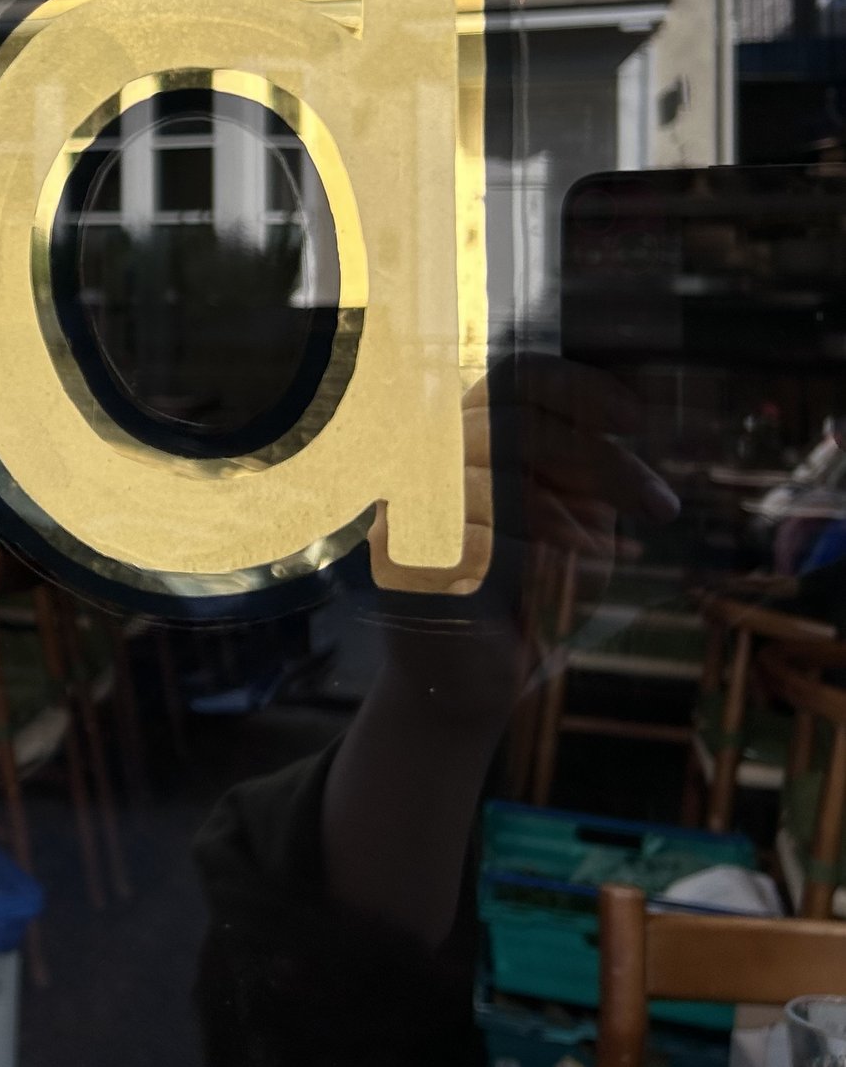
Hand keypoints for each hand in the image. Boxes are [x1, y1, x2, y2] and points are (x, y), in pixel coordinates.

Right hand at [327, 356, 676, 946]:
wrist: (466, 688)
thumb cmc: (523, 603)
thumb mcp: (571, 524)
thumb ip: (580, 476)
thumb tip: (623, 428)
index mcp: (463, 442)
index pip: (512, 379)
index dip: (576, 385)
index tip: (636, 419)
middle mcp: (426, 463)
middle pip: (517, 420)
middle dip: (603, 462)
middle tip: (662, 508)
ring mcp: (408, 505)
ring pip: (502, 475)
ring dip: (569, 522)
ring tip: (600, 562)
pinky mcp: (404, 557)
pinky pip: (484, 534)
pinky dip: (538, 559)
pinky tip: (556, 585)